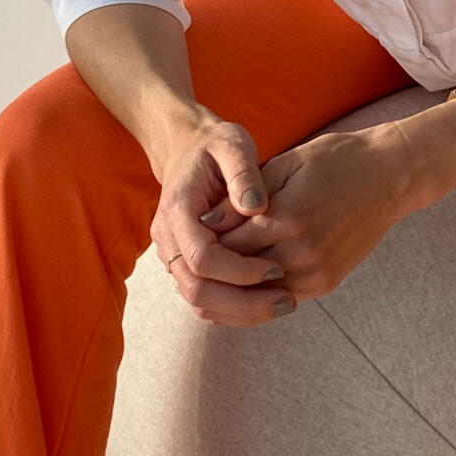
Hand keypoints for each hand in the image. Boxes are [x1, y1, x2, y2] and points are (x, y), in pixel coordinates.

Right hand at [149, 111, 297, 328]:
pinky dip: (235, 307)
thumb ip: (243, 173)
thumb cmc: (215, 145)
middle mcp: (168, 239)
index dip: (239, 270)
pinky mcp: (186, 264)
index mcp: (178, 210)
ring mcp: (173, 255)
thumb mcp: (232, 144)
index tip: (277, 268)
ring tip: (285, 304)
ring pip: (199, 301)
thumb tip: (257, 207)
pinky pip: (206, 298)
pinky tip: (269, 301)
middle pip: (197, 290)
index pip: (202, 258)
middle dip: (243, 302)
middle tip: (287, 300)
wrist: (189, 147)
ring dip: (242, 311)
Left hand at [211, 123, 425, 310]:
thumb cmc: (334, 161)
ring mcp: (316, 272)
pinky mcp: (326, 283)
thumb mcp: (284, 166)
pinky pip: (280, 296)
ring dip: (232, 285)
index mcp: (285, 219)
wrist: (389, 177)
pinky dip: (258, 290)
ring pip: (256, 292)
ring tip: (211, 272)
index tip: (187, 234)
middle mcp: (300, 252)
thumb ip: (243, 197)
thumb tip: (203, 222)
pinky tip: (242, 280)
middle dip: (213, 266)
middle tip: (190, 259)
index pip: (225, 243)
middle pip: (236, 272)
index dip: (203, 240)